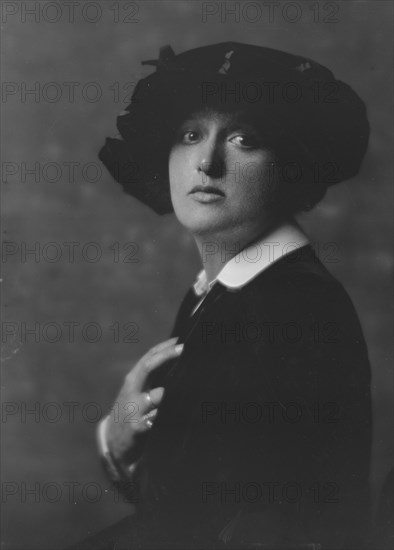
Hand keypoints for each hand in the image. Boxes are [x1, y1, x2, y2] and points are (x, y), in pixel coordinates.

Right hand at [106, 337, 182, 468]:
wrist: (113, 443)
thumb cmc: (133, 411)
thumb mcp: (138, 392)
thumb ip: (154, 378)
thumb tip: (180, 359)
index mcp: (133, 379)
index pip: (149, 357)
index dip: (165, 346)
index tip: (182, 339)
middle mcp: (132, 390)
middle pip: (148, 367)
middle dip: (166, 356)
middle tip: (184, 349)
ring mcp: (134, 409)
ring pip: (156, 395)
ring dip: (171, 390)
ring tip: (192, 381)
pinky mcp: (137, 427)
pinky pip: (156, 418)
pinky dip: (168, 414)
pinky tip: (183, 412)